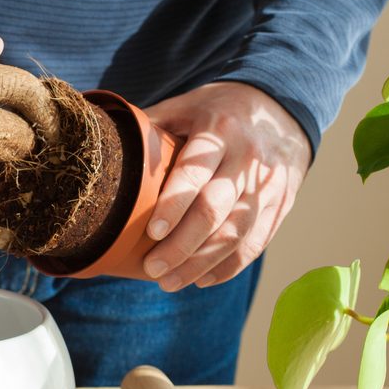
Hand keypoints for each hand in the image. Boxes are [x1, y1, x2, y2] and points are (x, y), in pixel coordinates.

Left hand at [141, 81, 311, 289]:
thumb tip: (105, 150)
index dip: (173, 205)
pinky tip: (201, 279)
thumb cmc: (218, 112)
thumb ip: (150, 128)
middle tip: (152, 269)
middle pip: (216, 210)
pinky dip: (229, 267)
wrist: (284, 109)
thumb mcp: (185, 106)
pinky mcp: (280, 205)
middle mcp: (247, 159)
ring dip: (202, 264)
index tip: (152, 232)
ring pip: (237, 234)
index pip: (195, 173)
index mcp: (219, 131)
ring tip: (169, 282)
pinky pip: (256, 243)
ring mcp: (268, 185)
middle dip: (182, 246)